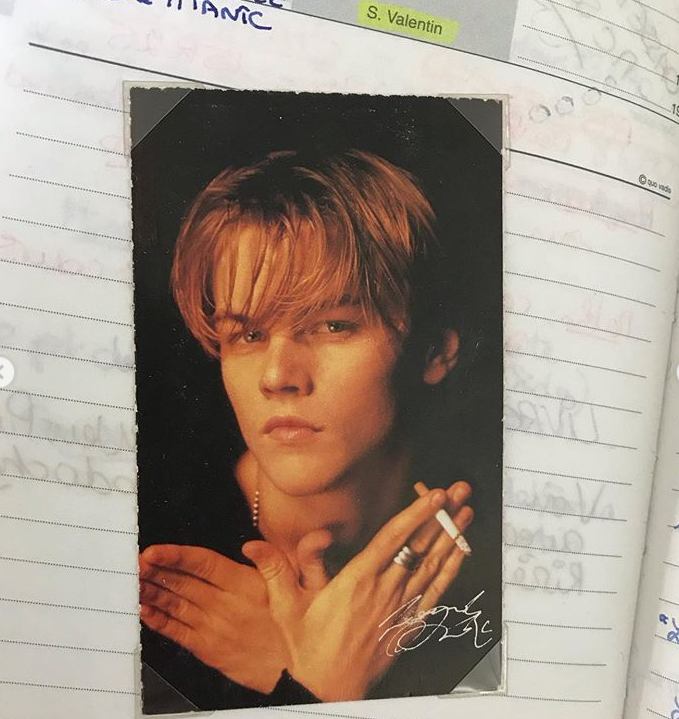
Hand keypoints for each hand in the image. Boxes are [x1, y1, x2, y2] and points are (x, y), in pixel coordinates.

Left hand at [139, 544, 287, 693]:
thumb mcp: (298, 586)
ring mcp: (215, 630)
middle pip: (184, 583)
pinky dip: (159, 621)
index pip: (204, 565)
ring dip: (153, 592)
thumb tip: (252, 545)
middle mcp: (226, 607)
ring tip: (134, 581)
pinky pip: (178, 633)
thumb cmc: (297, 626)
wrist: (297, 672)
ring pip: (177, 606)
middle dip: (157, 571)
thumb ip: (275, 561)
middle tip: (135, 561)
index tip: (154, 550)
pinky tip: (145, 611)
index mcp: (246, 586)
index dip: (176, 556)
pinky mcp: (209, 650)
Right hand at [243, 483, 472, 701]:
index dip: (415, 514)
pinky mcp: (407, 626)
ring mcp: (399, 608)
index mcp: (356, 581)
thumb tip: (251, 545)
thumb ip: (273, 572)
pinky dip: (450, 572)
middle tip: (459, 490)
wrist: (328, 692)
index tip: (433, 494)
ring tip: (466, 511)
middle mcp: (384, 591)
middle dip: (441, 515)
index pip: (392, 539)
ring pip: (432, 566)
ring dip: (452, 537)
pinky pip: (436, 594)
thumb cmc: (307, 649)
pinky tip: (460, 554)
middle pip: (419, 546)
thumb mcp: (285, 609)